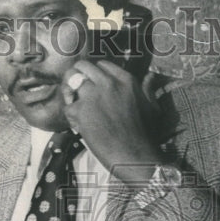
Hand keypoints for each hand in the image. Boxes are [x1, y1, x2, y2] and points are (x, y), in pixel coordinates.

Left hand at [61, 60, 161, 180]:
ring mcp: (93, 96)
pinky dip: (71, 116)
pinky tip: (79, 125)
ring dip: (70, 93)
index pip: (102, 64)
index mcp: (125, 80)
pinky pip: (68, 106)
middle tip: (76, 89)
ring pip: (72, 82)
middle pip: (83, 66)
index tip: (92, 84)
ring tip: (74, 105)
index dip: (94, 73)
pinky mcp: (81, 111)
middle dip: (77, 76)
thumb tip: (150, 77)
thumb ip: (148, 89)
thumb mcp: (151, 106)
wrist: (134, 155)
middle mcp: (108, 84)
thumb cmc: (144, 134)